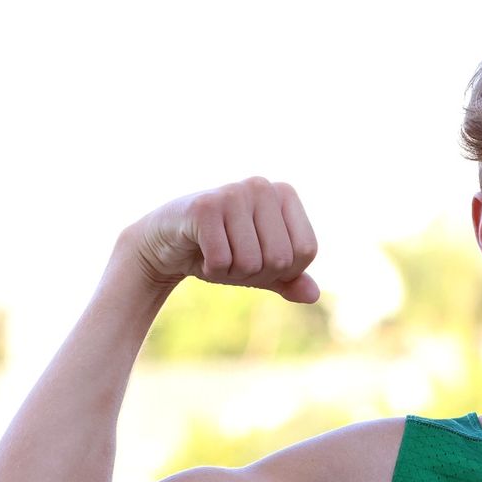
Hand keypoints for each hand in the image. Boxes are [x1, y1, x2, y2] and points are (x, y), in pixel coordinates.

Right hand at [119, 178, 319, 302]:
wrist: (167, 244)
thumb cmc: (222, 251)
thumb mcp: (261, 268)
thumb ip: (290, 280)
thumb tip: (313, 295)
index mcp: (285, 194)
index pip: (306, 251)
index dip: (283, 270)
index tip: (258, 257)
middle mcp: (262, 186)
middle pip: (281, 260)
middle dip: (256, 273)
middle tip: (233, 257)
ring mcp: (233, 192)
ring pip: (251, 263)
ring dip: (231, 272)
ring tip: (216, 253)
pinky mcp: (204, 207)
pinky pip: (222, 262)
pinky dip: (211, 270)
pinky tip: (200, 252)